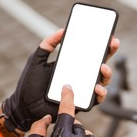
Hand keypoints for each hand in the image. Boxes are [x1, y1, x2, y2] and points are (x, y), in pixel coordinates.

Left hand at [3, 29, 119, 130]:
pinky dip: (100, 93)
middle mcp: (80, 77)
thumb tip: (62, 30)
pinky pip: (96, 99)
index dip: (101, 44)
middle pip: (100, 64)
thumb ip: (47, 44)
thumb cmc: (30, 84)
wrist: (24, 106)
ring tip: (103, 68)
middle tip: (112, 43)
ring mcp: (82, 90)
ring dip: (107, 74)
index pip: (90, 53)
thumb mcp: (37, 59)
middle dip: (109, 53)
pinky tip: (97, 87)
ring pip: (102, 81)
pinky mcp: (81, 104)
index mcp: (72, 65)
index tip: (108, 34)